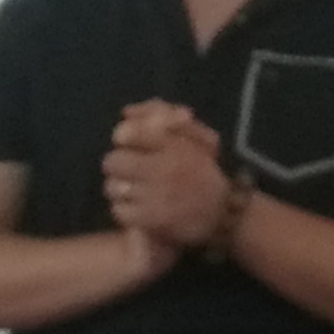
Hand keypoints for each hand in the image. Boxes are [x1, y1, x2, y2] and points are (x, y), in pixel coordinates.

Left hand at [102, 100, 235, 252]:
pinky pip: (119, 210)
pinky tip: (136, 208)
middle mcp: (165, 168)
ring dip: (119, 188)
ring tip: (133, 190)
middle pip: (113, 161)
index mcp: (174, 145)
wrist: (220, 214)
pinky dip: (123, 210)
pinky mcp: (153, 220)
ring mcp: (158, 196)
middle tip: (129, 170)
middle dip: (117, 165)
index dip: (122, 137)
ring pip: (113, 187)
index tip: (128, 143)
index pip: (128, 132)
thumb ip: (160, 113)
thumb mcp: (191, 133)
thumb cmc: (201, 169)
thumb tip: (126, 113)